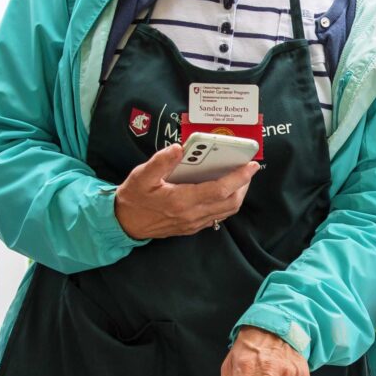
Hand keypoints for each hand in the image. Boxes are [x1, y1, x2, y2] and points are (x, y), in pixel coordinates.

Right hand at [114, 141, 257, 239]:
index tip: (251, 165)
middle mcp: (191, 214)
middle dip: (244, 185)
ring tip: (239, 178)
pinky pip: (216, 217)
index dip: (239, 177)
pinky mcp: (191, 227)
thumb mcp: (141, 176)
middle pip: (230, 202)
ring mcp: (193, 223)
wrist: (124, 223)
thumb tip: (178, 148)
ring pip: (226, 211)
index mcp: (181, 200)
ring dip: (237, 195)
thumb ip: (160, 161)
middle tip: (248, 169)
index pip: (219, 189)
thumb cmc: (133, 198)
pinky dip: (226, 204)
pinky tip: (223, 191)